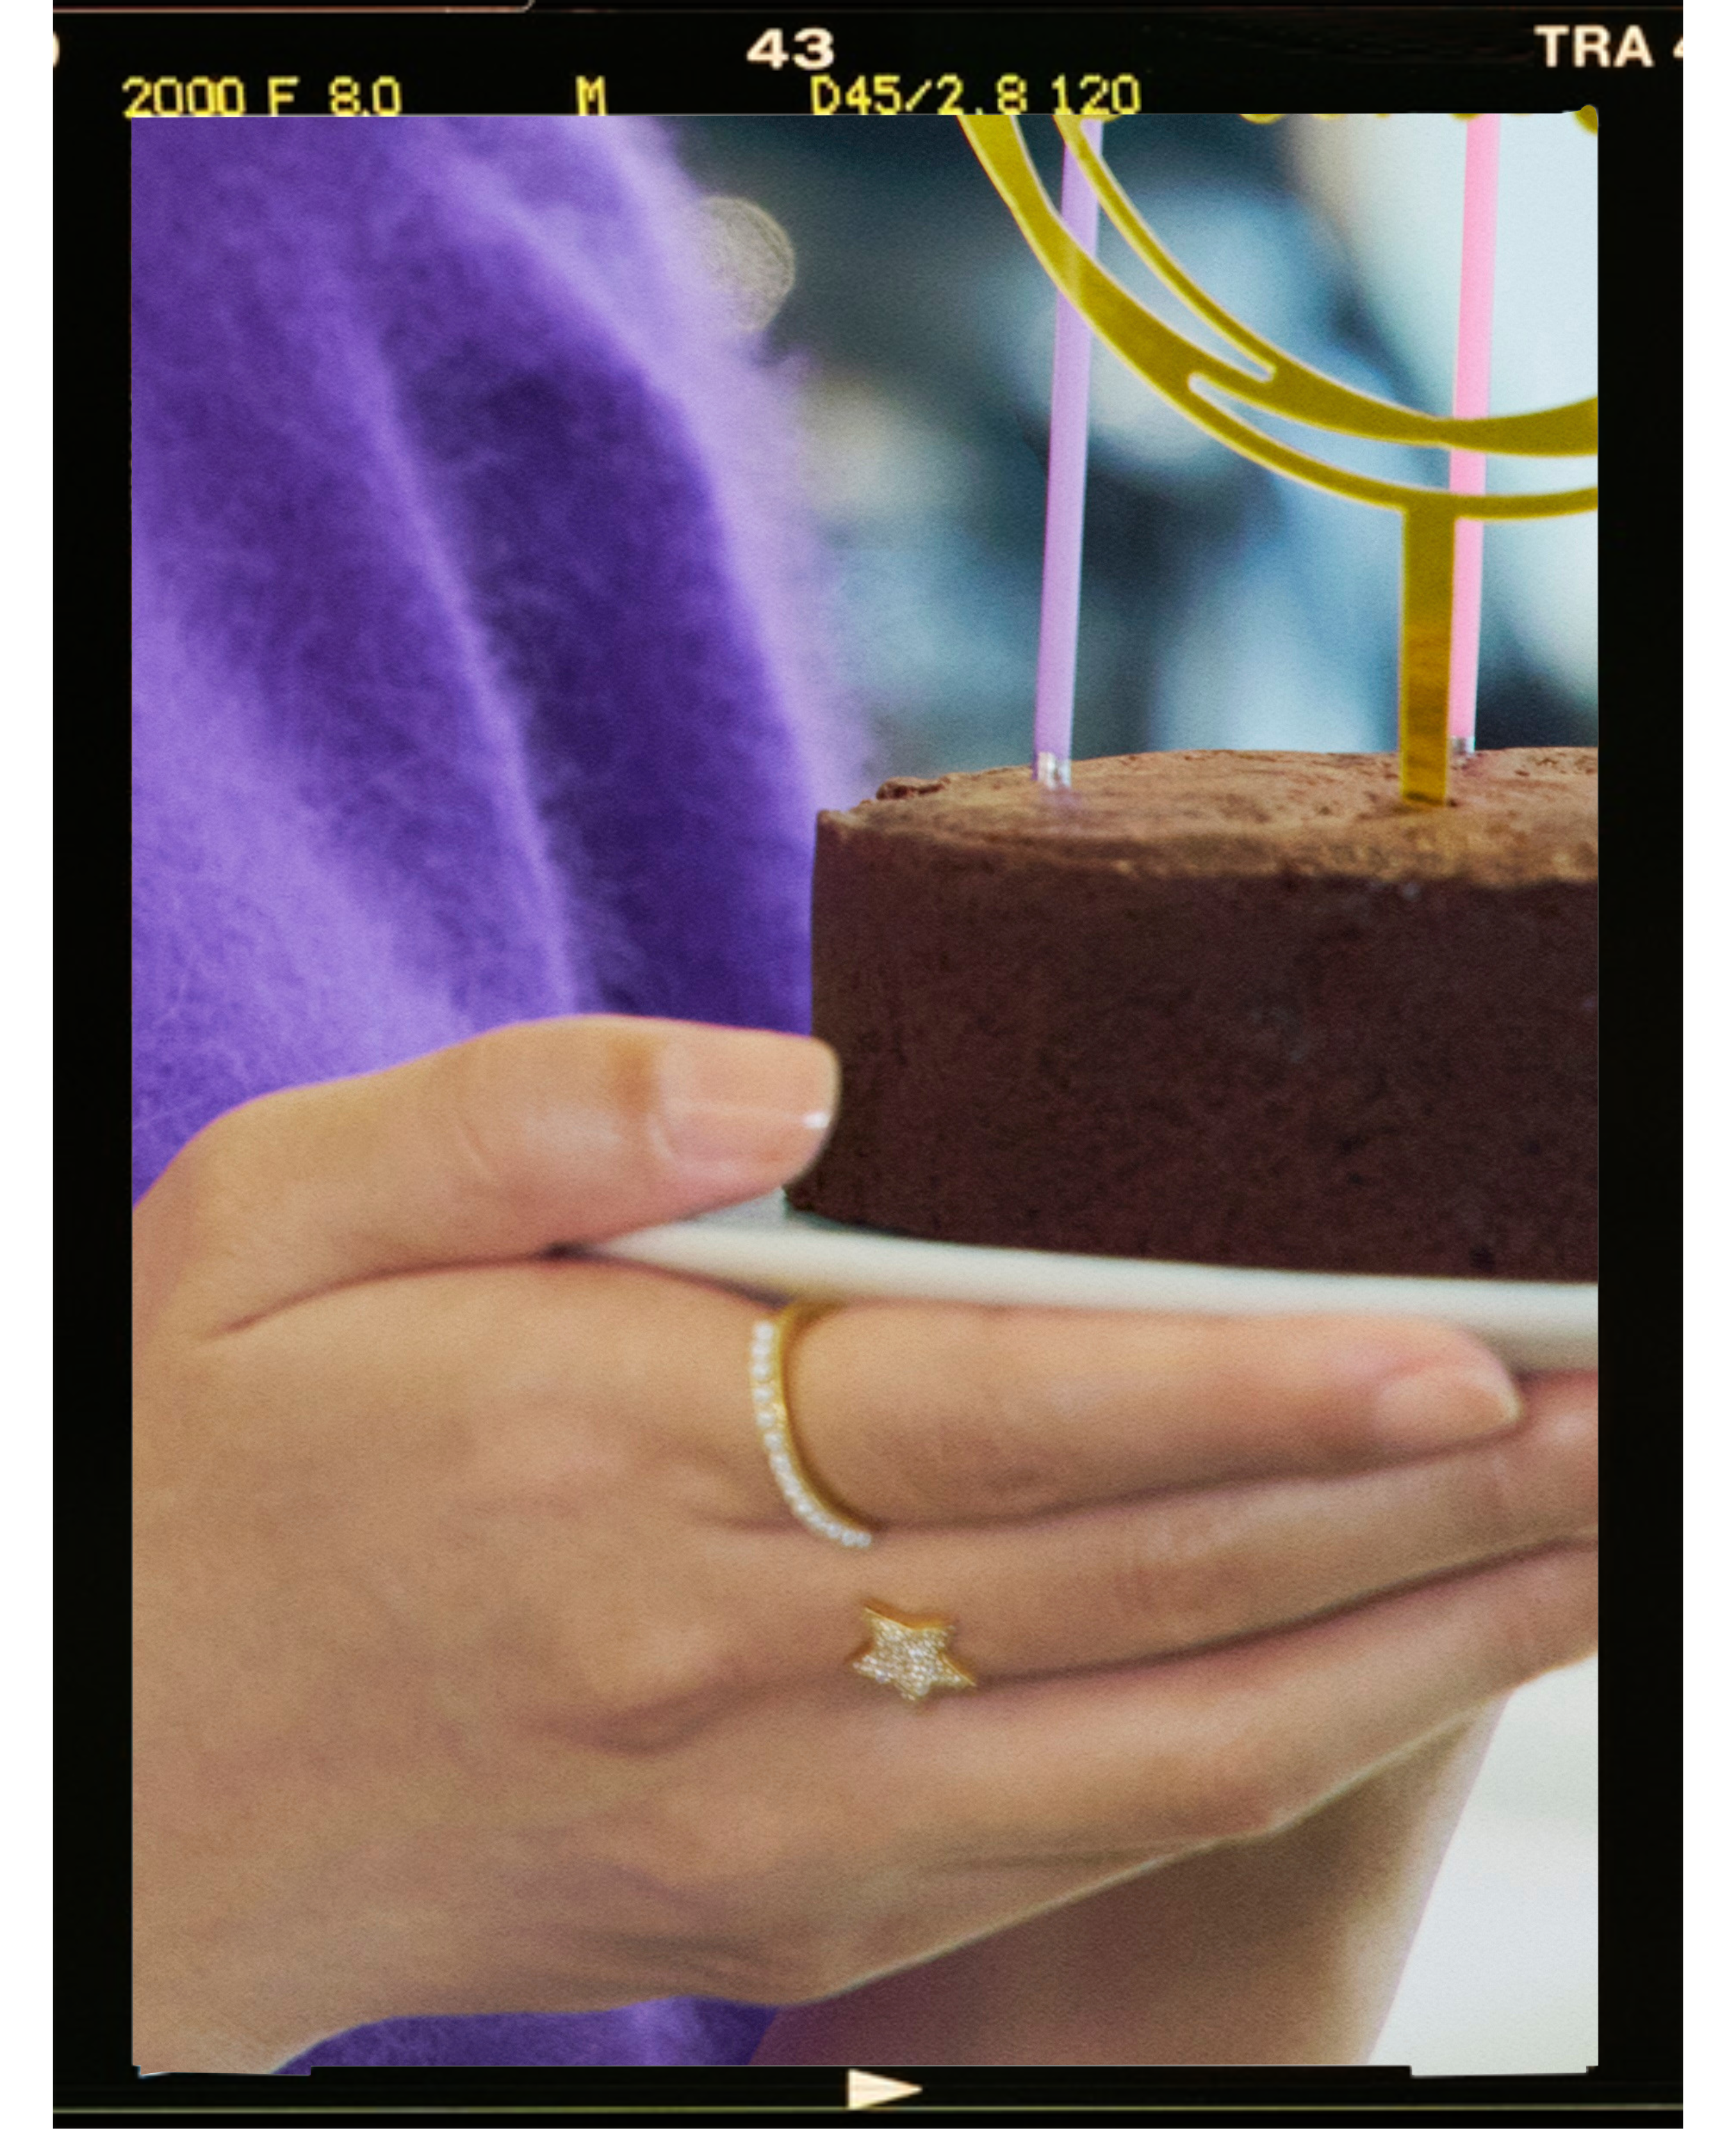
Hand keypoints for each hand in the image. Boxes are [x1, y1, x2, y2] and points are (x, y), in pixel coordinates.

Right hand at [133, 1016, 1594, 2070]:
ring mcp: (776, 1815)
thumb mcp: (275, 1217)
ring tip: (1586, 1552)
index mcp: (614, 1460)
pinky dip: (1269, 1759)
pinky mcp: (788, 1904)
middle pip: (1140, 1581)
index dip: (1243, 1385)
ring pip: (1162, 1743)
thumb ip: (536, 1118)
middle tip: (1612, 1421)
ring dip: (1402, 1648)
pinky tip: (1387, 1677)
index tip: (1457, 1346)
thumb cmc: (200, 1468)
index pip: (998, 1415)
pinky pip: (1080, 1836)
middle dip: (1411, 1506)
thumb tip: (795, 1090)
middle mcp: (727, 1659)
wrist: (119, 1795)